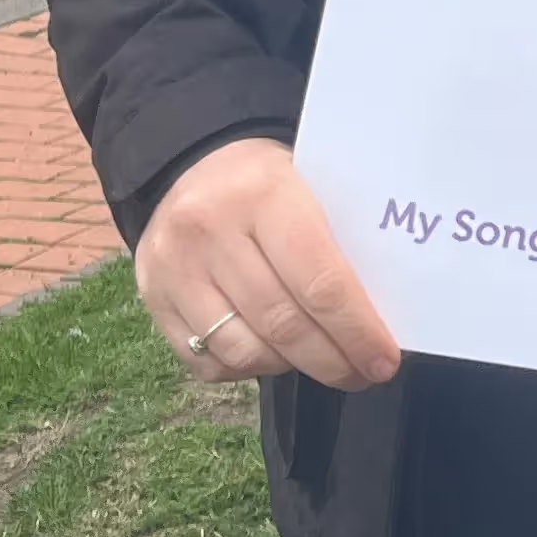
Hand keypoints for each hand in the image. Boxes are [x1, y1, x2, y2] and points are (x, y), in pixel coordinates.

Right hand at [135, 134, 401, 389]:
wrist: (190, 162)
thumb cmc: (268, 181)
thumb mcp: (310, 184)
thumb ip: (340, 241)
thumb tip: (381, 316)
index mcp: (264, 195)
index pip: (320, 281)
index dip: (357, 330)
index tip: (384, 359)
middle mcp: (210, 231)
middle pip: (282, 323)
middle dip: (331, 359)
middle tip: (363, 374)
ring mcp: (174, 269)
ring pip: (243, 350)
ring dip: (290, 367)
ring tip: (320, 361)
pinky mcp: (152, 299)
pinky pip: (207, 361)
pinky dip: (247, 368)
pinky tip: (272, 354)